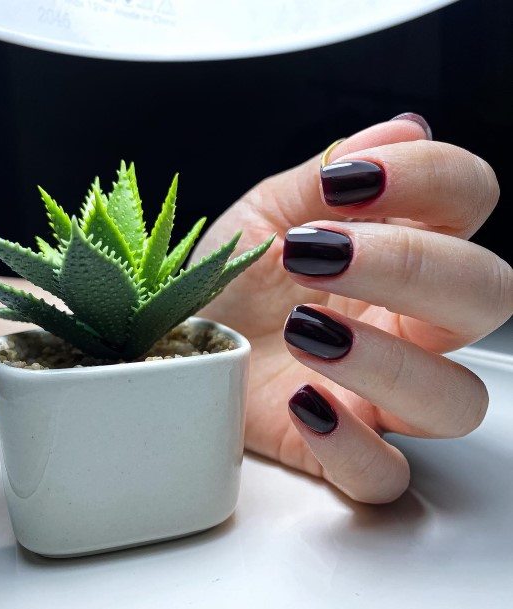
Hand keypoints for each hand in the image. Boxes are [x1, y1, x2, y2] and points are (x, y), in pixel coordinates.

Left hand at [191, 115, 512, 503]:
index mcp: (397, 253)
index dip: (429, 178)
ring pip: (457, 399)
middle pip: (488, 296)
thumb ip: (329, 173)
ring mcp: (381, 393)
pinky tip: (300, 401)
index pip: (471, 199)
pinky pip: (385, 476)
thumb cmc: (227, 277)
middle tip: (319, 253)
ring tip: (304, 329)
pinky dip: (350, 447)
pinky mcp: (342, 451)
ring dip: (388, 361)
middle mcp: (408, 323)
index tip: (345, 180)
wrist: (173, 342)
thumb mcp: (263, 213)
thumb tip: (406, 128)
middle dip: (413, 265)